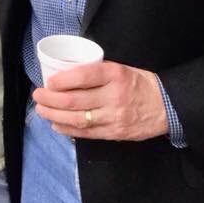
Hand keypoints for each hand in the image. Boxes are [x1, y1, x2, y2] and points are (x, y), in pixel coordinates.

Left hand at [32, 60, 168, 141]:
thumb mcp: (120, 69)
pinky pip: (88, 133)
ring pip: (78, 119)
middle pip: (75, 100)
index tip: (49, 81)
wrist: (166, 106)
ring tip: (42, 111)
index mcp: (115, 74)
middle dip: (51, 99)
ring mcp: (114, 117)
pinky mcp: (115, 133)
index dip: (63, 80)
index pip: (84, 75)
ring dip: (55, 116)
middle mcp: (114, 95)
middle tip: (37, 96)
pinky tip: (57, 125)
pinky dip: (69, 129)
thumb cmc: (138, 83)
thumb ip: (96, 73)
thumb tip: (65, 76)